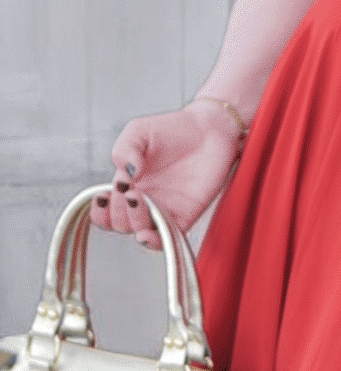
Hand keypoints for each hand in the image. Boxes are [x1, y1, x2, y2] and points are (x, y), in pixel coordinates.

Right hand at [91, 105, 243, 247]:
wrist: (210, 128)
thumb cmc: (173, 129)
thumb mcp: (139, 131)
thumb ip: (124, 149)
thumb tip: (126, 173)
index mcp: (129, 185)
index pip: (106, 213)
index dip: (99, 211)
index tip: (103, 195)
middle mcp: (145, 201)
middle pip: (121, 224)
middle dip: (118, 211)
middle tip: (129, 189)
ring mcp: (165, 209)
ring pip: (141, 232)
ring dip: (133, 222)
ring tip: (137, 198)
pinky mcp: (187, 214)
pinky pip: (169, 237)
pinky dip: (155, 241)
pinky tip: (145, 234)